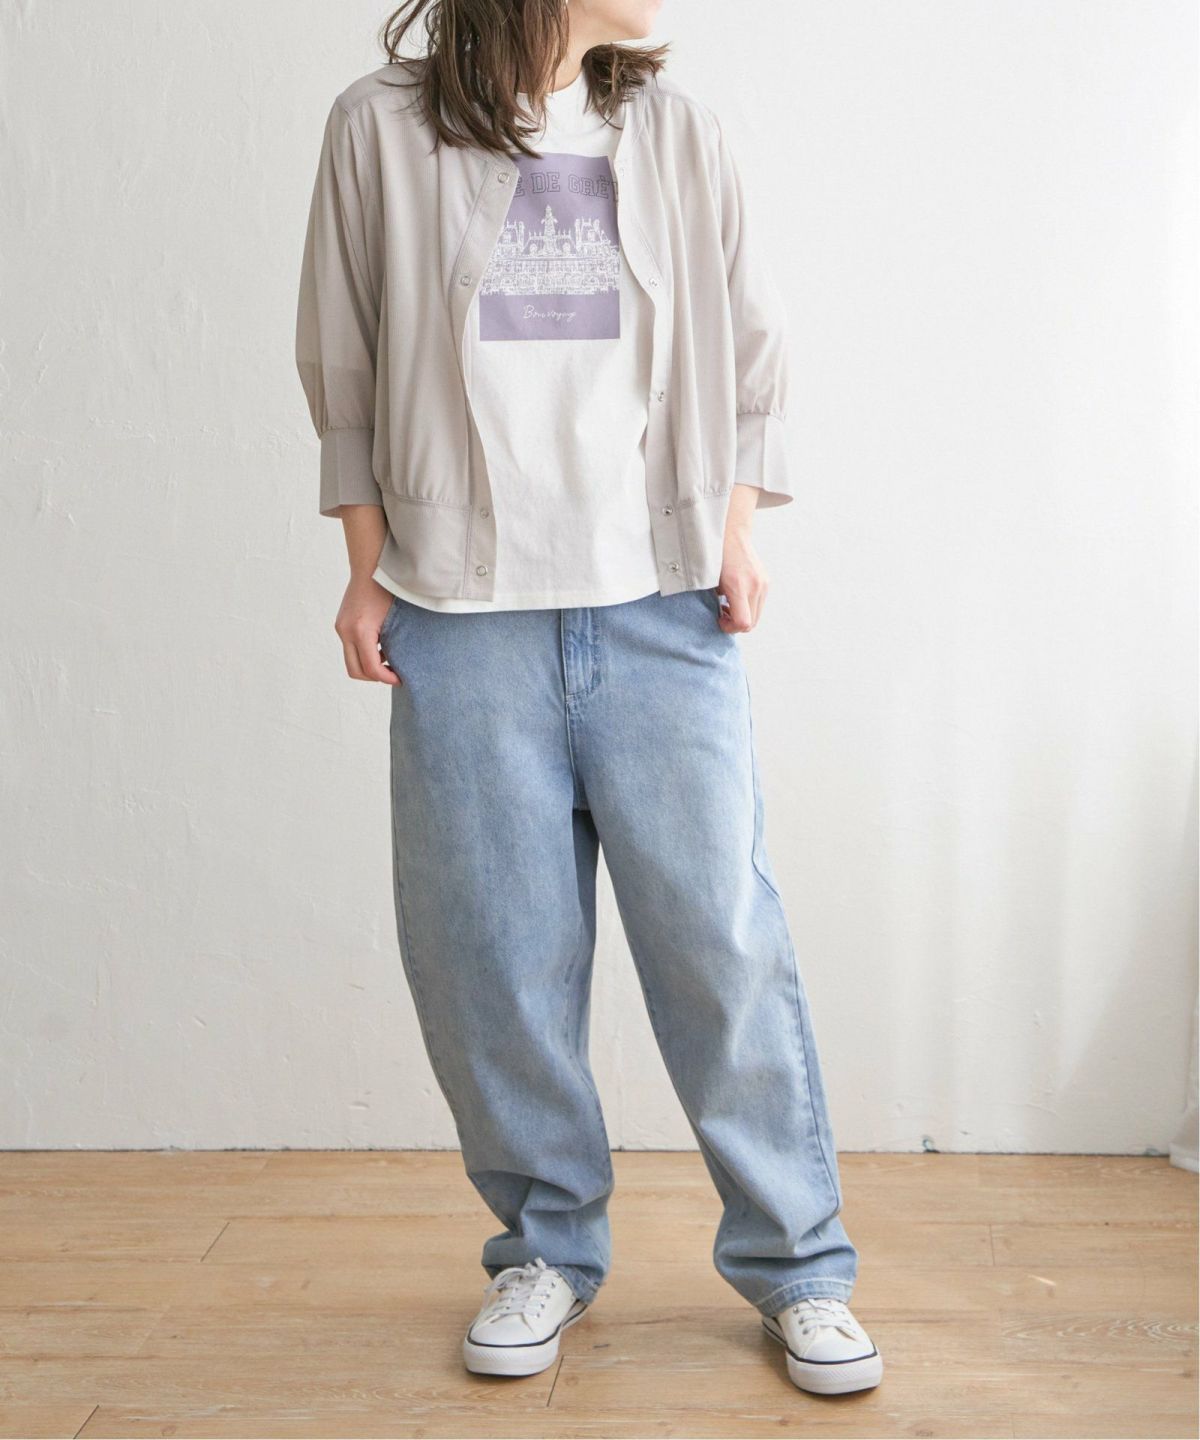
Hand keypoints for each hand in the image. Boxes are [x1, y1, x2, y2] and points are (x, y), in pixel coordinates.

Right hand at [335, 578, 401, 684]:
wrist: (369, 568)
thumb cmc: (387, 589)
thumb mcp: (395, 619)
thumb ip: (394, 643)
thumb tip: (400, 664)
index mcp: (361, 630)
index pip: (371, 668)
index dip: (387, 678)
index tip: (400, 679)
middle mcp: (346, 631)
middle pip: (356, 671)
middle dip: (375, 678)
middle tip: (393, 675)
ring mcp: (341, 628)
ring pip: (351, 662)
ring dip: (368, 667)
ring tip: (388, 661)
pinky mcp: (340, 625)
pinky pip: (350, 649)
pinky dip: (363, 654)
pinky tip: (380, 648)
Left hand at [716, 491, 768, 632]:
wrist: (731, 535)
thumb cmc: (715, 557)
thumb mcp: (710, 581)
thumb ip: (715, 601)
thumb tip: (717, 616)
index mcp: (740, 586)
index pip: (743, 623)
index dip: (730, 628)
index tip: (719, 620)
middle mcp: (756, 586)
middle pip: (752, 623)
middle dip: (736, 624)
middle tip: (722, 615)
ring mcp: (763, 584)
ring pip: (757, 615)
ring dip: (743, 616)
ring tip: (727, 606)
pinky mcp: (766, 581)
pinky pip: (759, 604)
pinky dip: (748, 606)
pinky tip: (736, 598)